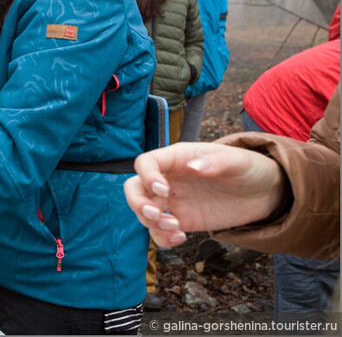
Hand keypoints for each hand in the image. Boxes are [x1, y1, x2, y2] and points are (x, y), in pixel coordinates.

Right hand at [123, 142, 285, 247]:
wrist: (263, 192)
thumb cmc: (249, 168)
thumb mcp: (238, 161)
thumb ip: (217, 162)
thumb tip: (193, 167)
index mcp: (177, 158)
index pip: (145, 163)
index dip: (147, 177)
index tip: (164, 191)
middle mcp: (168, 179)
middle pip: (134, 188)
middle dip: (138, 203)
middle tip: (158, 215)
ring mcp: (172, 201)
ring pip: (143, 212)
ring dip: (151, 223)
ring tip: (177, 229)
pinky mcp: (181, 220)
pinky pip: (159, 231)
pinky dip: (162, 238)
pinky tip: (180, 239)